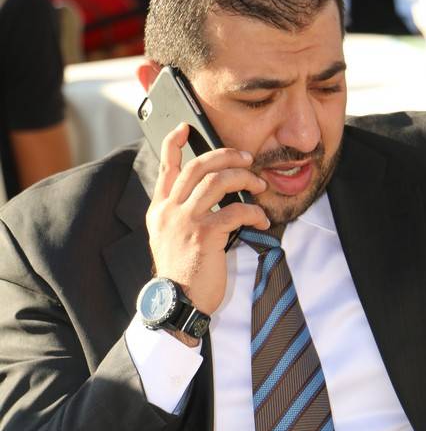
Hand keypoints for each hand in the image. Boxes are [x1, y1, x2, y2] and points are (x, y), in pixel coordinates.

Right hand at [146, 123, 269, 316]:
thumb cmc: (180, 275)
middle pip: (198, 166)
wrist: (176, 303)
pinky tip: (261, 220)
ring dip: (244, 178)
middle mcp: (169, 210)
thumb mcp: (169, 239)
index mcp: (159, 210)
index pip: (166, 167)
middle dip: (226, 155)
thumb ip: (181, 216)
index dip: (174, 143)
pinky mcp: (204, 235)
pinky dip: (253, 212)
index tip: (184, 127)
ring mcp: (185, 221)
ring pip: (217, 181)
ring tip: (259, 185)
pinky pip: (235, 211)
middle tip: (247, 158)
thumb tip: (206, 197)